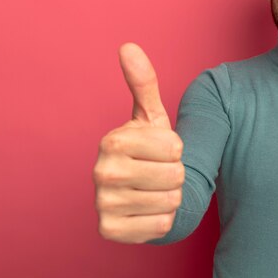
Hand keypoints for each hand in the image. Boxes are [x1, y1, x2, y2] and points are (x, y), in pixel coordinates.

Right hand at [93, 43, 183, 243]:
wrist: (141, 192)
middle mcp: (101, 173)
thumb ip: (144, 83)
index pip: (176, 147)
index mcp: (111, 141)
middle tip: (158, 172)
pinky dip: (163, 220)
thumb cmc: (150, 151)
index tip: (160, 151)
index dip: (176, 150)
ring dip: (170, 197)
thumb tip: (129, 46)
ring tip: (154, 189)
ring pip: (171, 201)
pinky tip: (148, 210)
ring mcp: (102, 204)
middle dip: (176, 174)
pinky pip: (162, 226)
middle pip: (176, 175)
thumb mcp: (151, 117)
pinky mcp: (110, 231)